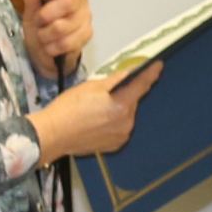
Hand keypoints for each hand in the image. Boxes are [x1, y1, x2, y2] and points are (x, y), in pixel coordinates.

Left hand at [13, 0, 93, 78]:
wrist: (45, 52)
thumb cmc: (40, 27)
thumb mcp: (31, 12)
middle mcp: (80, 0)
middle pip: (68, 1)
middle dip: (45, 15)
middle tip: (38, 22)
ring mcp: (85, 18)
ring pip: (63, 26)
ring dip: (46, 35)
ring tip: (43, 36)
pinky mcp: (87, 35)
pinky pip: (66, 42)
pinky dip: (52, 47)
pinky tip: (50, 46)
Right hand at [27, 61, 158, 159]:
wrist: (54, 134)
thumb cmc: (68, 109)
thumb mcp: (91, 87)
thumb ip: (114, 80)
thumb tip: (128, 73)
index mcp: (122, 105)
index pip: (142, 85)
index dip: (151, 73)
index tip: (158, 66)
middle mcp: (126, 123)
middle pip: (132, 102)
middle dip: (123, 95)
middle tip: (103, 93)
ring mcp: (120, 136)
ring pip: (125, 116)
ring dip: (117, 109)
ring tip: (95, 109)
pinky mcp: (113, 145)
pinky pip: (119, 129)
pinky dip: (112, 123)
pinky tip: (96, 121)